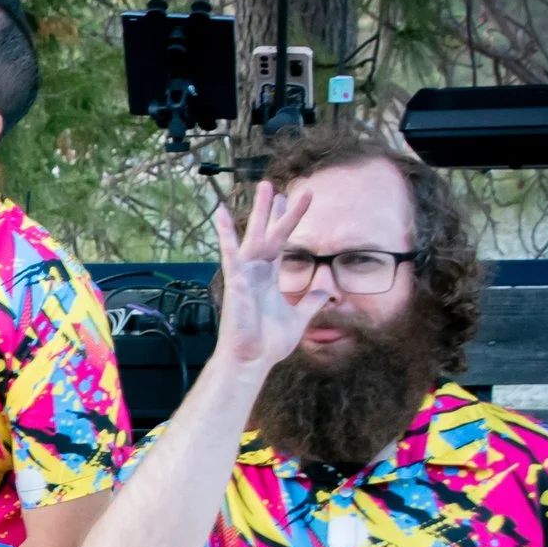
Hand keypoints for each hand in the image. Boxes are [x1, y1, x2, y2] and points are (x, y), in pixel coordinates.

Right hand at [211, 180, 325, 372]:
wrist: (252, 360)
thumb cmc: (268, 343)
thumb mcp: (299, 318)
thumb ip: (310, 301)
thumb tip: (325, 292)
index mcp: (269, 279)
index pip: (280, 244)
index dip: (286, 222)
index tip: (290, 200)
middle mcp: (256, 272)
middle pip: (267, 234)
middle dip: (272, 210)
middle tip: (275, 186)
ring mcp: (245, 275)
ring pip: (255, 236)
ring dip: (260, 212)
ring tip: (264, 186)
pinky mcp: (236, 282)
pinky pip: (231, 253)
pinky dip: (227, 234)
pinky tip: (223, 213)